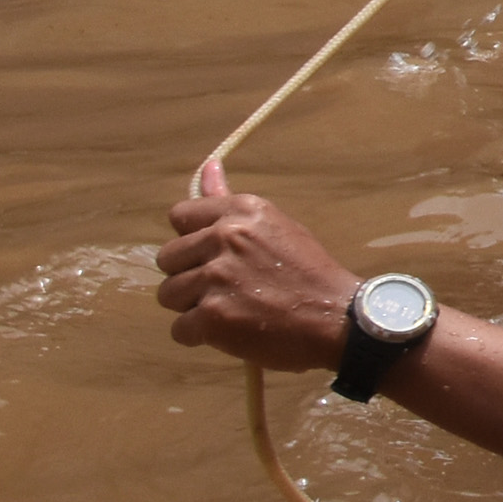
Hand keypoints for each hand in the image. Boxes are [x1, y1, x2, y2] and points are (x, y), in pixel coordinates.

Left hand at [157, 160, 356, 373]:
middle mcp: (226, 237)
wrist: (335, 317)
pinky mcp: (211, 316)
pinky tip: (230, 330)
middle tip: (226, 286)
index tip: (214, 253)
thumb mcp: (275, 227)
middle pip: (167, 258)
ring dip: (192, 307)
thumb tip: (208, 166)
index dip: (192, 238)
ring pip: (168, 294)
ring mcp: (216, 277)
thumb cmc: (307, 272)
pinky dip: (200, 335)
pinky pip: (178, 329)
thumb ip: (229, 202)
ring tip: (229, 308)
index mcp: (243, 210)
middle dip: (189, 275)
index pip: (180, 215)